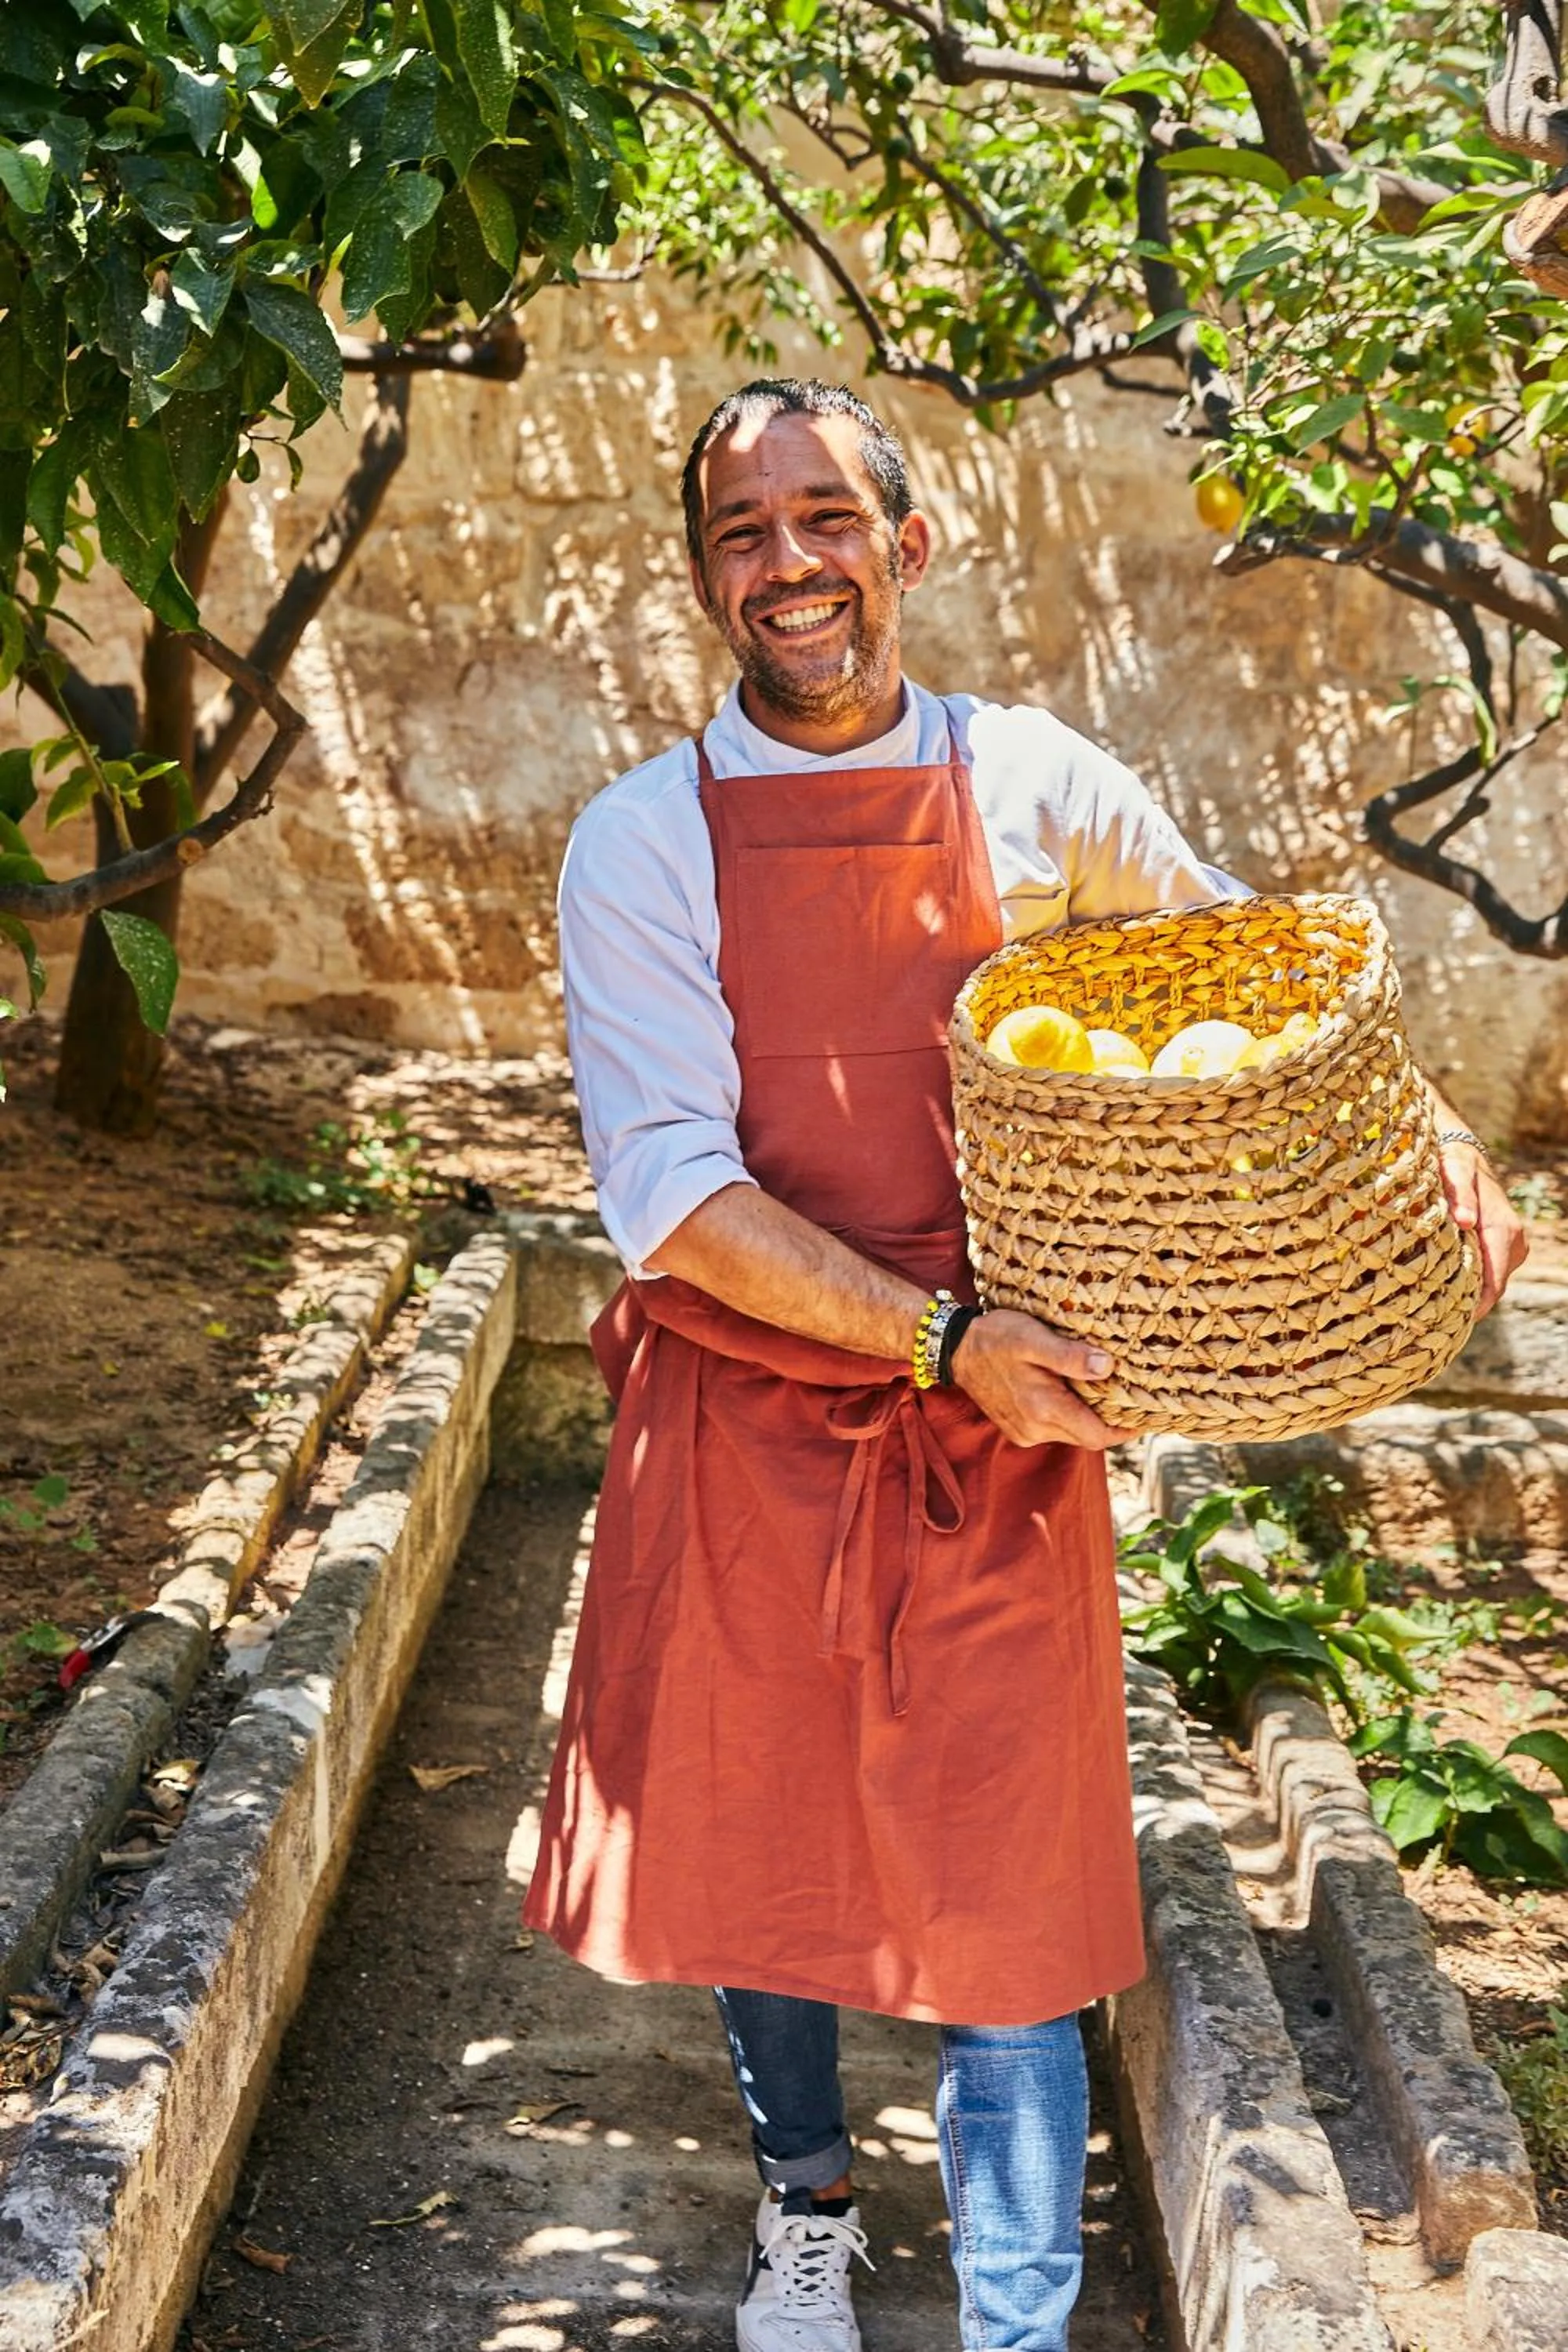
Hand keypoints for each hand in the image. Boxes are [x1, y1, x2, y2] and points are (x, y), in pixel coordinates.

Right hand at [950, 1308, 1135, 1449]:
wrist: (956, 1348)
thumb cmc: (997, 1337)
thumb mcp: (1034, 1338)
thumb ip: (1071, 1357)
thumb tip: (1108, 1368)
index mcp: (1043, 1409)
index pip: (1099, 1436)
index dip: (1126, 1429)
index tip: (1147, 1413)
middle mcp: (1035, 1429)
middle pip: (1088, 1437)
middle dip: (1111, 1421)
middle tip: (1133, 1397)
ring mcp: (1024, 1433)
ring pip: (1072, 1434)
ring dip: (1089, 1417)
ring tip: (1105, 1390)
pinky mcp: (1017, 1430)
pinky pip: (1054, 1430)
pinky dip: (1070, 1416)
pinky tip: (1073, 1393)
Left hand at [1441, 1142, 1527, 1317]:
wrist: (1464, 1155)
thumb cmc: (1455, 1162)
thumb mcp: (1454, 1169)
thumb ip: (1459, 1194)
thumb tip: (1465, 1220)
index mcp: (1504, 1230)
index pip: (1494, 1283)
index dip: (1473, 1307)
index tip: (1448, 1323)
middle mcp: (1513, 1243)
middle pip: (1491, 1289)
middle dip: (1464, 1305)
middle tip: (1429, 1321)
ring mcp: (1510, 1248)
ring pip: (1489, 1284)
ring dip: (1465, 1294)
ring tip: (1429, 1307)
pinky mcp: (1502, 1250)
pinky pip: (1487, 1274)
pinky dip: (1467, 1281)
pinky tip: (1440, 1287)